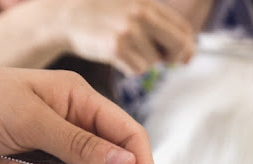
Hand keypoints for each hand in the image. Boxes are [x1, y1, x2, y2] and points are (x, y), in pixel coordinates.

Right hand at [52, 0, 194, 75]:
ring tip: (124, 48)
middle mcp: (141, 15)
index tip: (185, 56)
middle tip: (167, 60)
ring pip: (153, 62)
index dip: (187, 45)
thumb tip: (187, 50)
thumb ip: (156, 22)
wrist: (65, 16)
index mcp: (147, 3)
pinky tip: (116, 56)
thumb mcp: (130, 5)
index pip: (183, 28)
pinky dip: (129, 68)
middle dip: (175, 56)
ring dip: (142, 61)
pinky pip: (136, 69)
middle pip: (178, 45)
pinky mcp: (116, 48)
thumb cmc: (99, 14)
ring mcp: (129, 31)